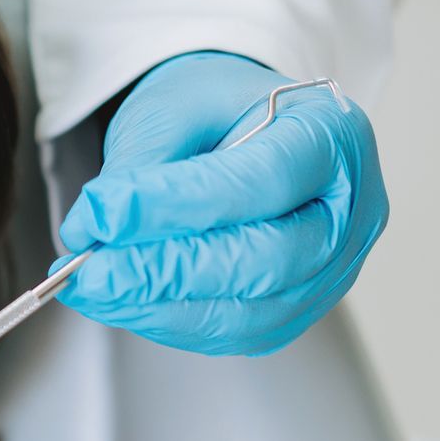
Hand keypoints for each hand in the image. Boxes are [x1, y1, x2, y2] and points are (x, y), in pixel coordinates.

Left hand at [50, 50, 387, 355]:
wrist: (243, 128)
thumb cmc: (217, 111)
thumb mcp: (173, 108)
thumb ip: (139, 169)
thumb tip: (93, 232)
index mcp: (332, 135)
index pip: (259, 181)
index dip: (175, 204)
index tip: (102, 212)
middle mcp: (351, 208)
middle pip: (266, 257)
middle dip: (165, 269)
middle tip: (88, 268)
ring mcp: (333, 268)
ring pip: (250, 309)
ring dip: (158, 305)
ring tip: (92, 287)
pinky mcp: (299, 308)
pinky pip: (236, 331)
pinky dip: (170, 322)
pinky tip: (124, 302)